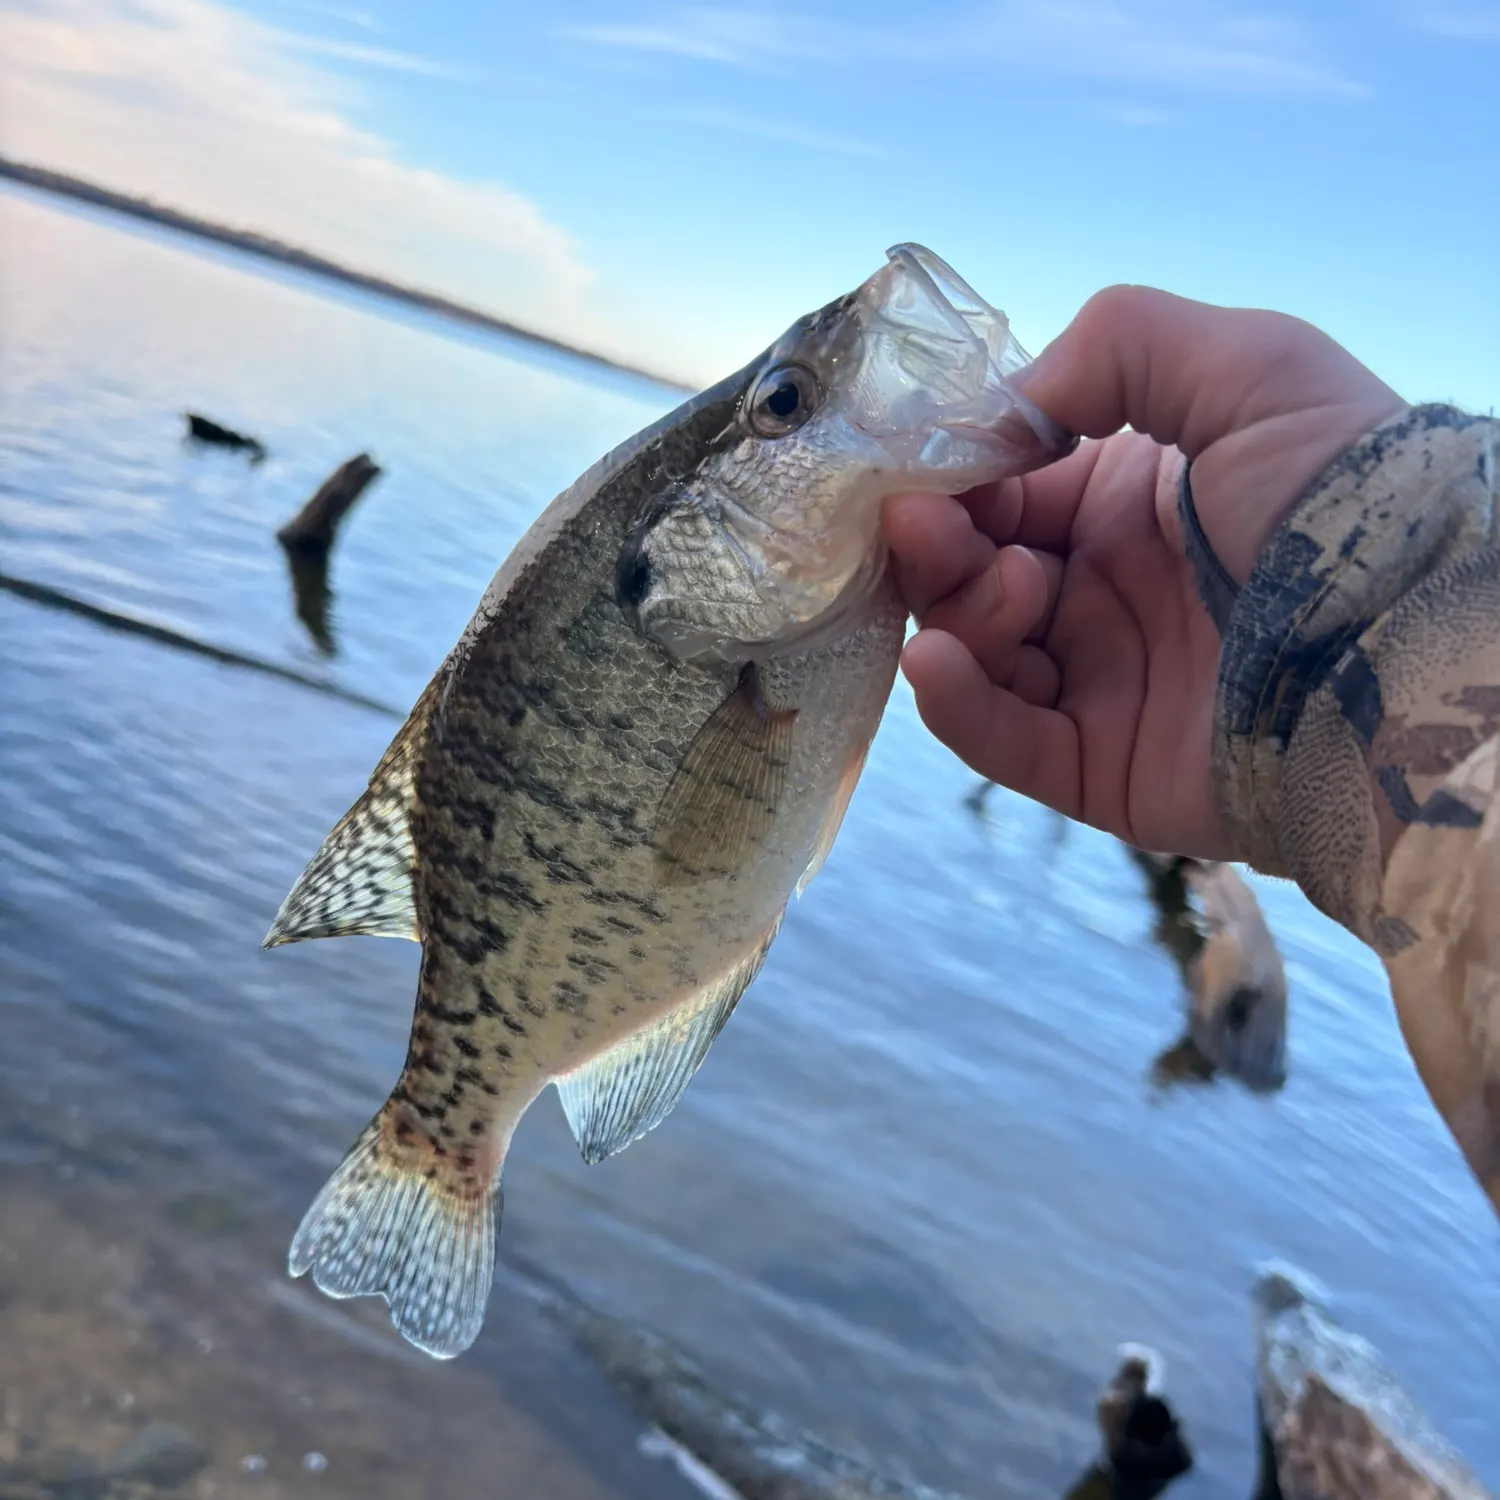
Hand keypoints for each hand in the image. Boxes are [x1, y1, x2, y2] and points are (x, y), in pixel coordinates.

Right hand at [883, 285, 1403, 858]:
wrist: (1408, 640)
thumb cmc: (1337, 493)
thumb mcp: (1248, 364)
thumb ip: (1119, 346)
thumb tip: (1003, 412)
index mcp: (1129, 504)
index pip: (1005, 494)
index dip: (955, 483)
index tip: (918, 475)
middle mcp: (1106, 593)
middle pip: (972, 575)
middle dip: (937, 548)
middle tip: (925, 529)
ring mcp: (1100, 683)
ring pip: (976, 655)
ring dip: (955, 614)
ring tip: (1005, 588)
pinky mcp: (1101, 765)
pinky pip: (1002, 742)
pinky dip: (954, 706)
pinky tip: (934, 662)